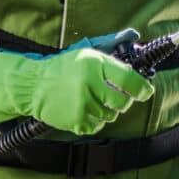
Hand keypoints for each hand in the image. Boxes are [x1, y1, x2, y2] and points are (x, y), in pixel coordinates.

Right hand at [0, 28, 154, 135]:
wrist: (32, 84)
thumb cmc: (63, 68)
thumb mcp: (87, 55)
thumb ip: (112, 60)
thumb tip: (137, 53)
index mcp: (95, 64)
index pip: (130, 80)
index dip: (142, 88)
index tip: (145, 91)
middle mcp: (90, 84)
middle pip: (123, 102)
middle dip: (122, 100)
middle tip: (113, 95)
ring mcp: (82, 104)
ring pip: (111, 115)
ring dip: (106, 110)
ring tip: (91, 99)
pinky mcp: (75, 120)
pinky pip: (98, 126)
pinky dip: (94, 120)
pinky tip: (83, 109)